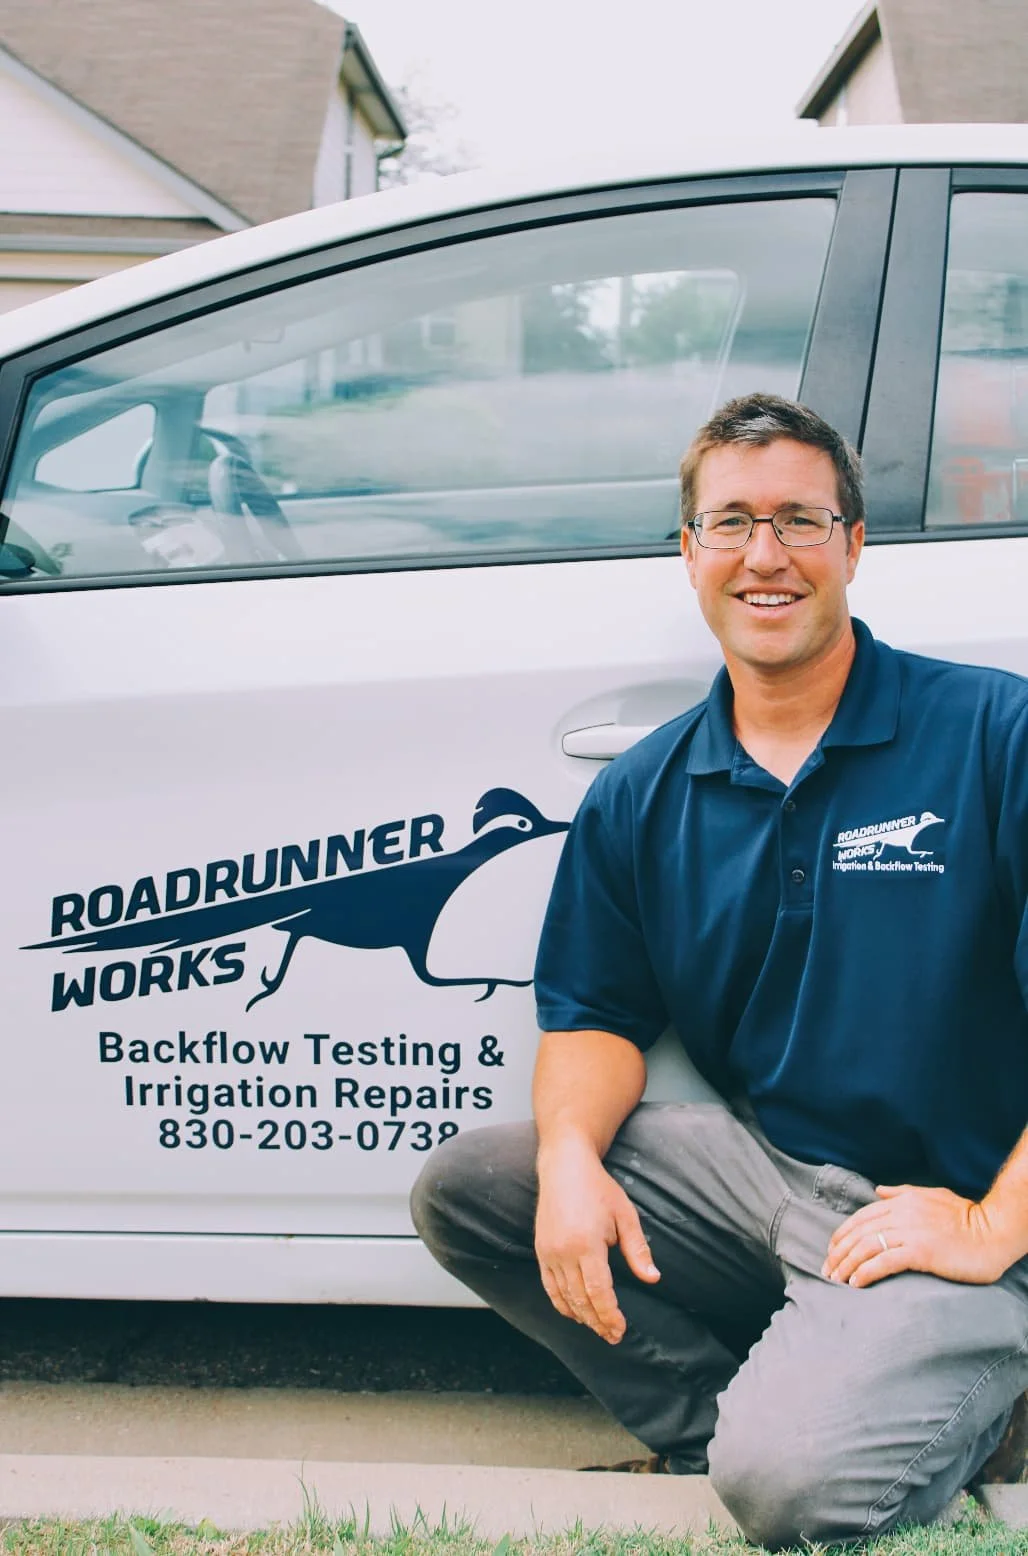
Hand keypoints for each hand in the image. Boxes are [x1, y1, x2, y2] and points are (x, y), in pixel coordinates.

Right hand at [535, 1136, 659, 1343]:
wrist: (564, 1167)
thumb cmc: (599, 1188)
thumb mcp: (625, 1215)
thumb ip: (638, 1250)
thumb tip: (653, 1278)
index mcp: (587, 1244)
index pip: (598, 1292)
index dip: (610, 1315)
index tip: (621, 1330)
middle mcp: (564, 1252)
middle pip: (580, 1299)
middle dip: (598, 1322)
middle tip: (613, 1336)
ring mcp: (549, 1252)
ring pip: (564, 1296)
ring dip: (582, 1317)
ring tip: (598, 1328)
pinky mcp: (541, 1250)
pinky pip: (549, 1286)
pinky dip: (562, 1304)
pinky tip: (576, 1313)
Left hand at [822, 1184, 1016, 1287]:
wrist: (994, 1232)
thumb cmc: (967, 1217)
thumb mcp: (933, 1195)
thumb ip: (903, 1193)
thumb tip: (879, 1191)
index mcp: (903, 1200)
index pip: (862, 1217)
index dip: (843, 1234)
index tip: (832, 1249)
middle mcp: (902, 1213)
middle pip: (860, 1232)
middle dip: (839, 1252)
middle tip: (826, 1270)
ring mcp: (911, 1232)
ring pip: (867, 1247)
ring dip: (846, 1264)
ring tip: (835, 1279)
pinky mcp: (921, 1251)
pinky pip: (885, 1262)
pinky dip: (866, 1272)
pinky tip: (856, 1283)